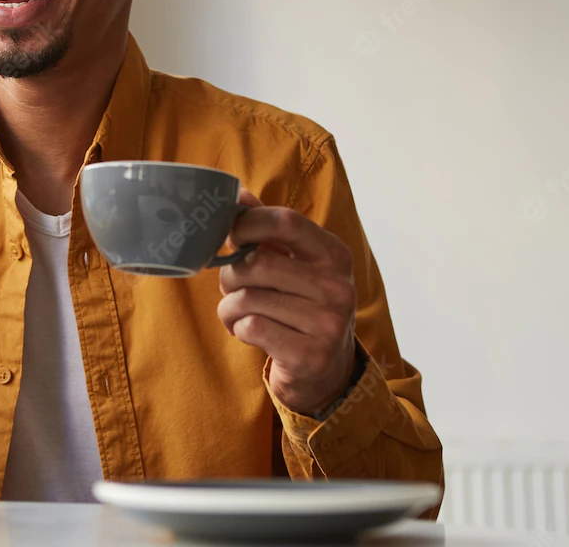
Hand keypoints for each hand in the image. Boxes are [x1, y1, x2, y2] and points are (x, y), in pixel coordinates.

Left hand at [217, 190, 357, 415]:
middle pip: (259, 263)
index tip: (231, 237)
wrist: (327, 373)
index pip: (286, 221)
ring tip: (236, 315)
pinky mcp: (311, 355)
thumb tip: (238, 195)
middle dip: (231, 275)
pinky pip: (252, 327)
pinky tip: (247, 333)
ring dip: (229, 307)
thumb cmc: (300, 308)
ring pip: (249, 298)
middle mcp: (338, 286)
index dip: (248, 224)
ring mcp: (329, 323)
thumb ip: (267, 230)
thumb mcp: (294, 266)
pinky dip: (238, 328)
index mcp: (334, 255)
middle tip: (230, 287)